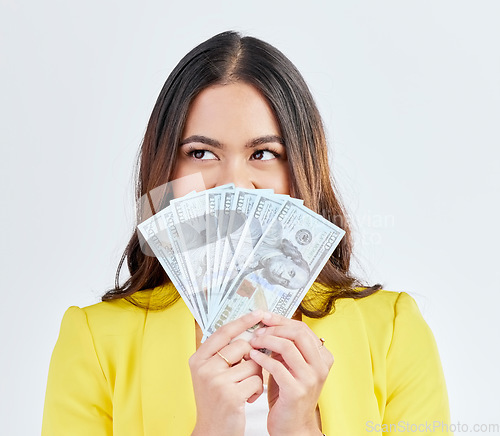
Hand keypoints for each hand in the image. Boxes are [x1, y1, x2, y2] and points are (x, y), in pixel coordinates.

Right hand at [190, 311, 264, 435]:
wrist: (212, 432)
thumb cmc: (216, 400)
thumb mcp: (212, 373)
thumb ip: (224, 353)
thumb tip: (250, 331)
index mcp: (198, 358)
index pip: (224, 332)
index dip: (243, 321)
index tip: (259, 313)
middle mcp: (204, 368)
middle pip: (242, 346)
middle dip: (252, 357)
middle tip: (246, 372)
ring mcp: (216, 381)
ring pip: (253, 364)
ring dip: (255, 376)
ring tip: (244, 389)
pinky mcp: (230, 396)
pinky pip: (256, 381)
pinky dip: (256, 390)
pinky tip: (246, 399)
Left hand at [249, 312, 333, 435]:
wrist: (292, 427)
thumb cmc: (288, 394)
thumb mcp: (291, 366)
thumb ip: (286, 347)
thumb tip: (268, 324)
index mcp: (322, 357)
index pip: (302, 328)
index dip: (281, 320)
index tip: (264, 317)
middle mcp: (320, 366)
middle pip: (298, 333)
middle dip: (274, 328)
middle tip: (257, 331)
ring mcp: (310, 379)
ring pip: (288, 347)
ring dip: (266, 341)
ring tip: (253, 342)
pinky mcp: (296, 391)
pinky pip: (277, 367)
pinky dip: (262, 358)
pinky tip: (252, 356)